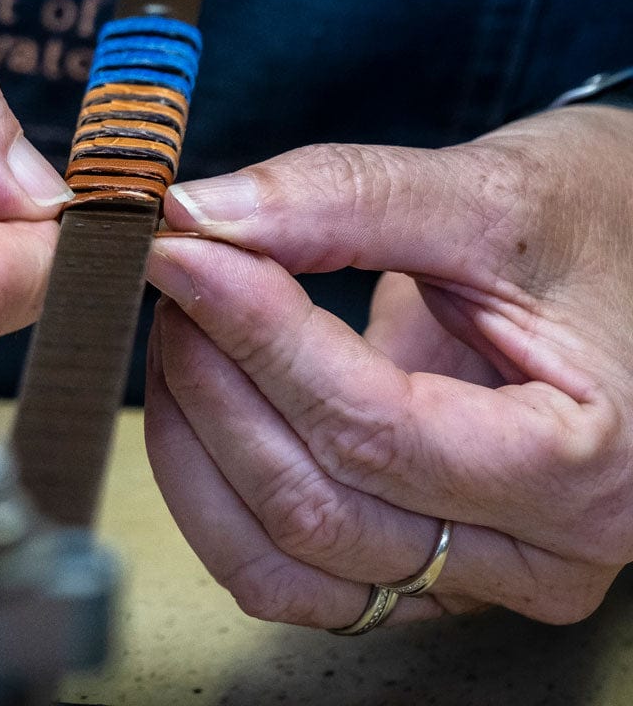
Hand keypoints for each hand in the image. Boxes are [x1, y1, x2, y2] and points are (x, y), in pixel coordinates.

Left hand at [144, 106, 632, 627]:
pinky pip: (284, 569)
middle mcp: (535, 552)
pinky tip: (198, 394)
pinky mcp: (414, 564)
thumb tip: (202, 213)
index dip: (256, 336)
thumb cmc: (594, 224)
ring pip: (284, 557)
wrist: (631, 256)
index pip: (373, 427)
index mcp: (582, 465)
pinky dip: (214, 488)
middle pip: (318, 503)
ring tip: (181, 326)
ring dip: (200, 440)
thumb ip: (346, 198)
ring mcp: (470, 574)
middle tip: (177, 274)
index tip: (182, 252)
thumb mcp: (490, 192)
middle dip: (217, 380)